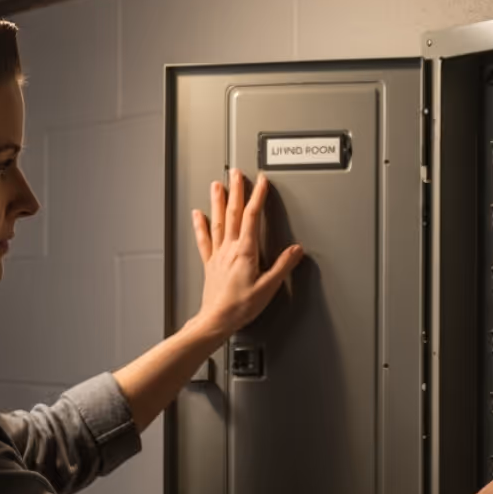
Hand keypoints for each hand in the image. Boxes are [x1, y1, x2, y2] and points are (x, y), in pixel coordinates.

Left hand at [189, 169, 303, 341]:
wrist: (216, 320)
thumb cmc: (240, 307)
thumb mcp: (269, 287)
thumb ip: (283, 266)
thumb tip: (295, 250)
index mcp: (245, 252)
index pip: (253, 217)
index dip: (258, 197)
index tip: (262, 182)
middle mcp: (229, 249)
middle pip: (233, 213)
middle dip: (237, 191)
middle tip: (237, 173)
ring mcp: (218, 255)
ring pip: (217, 221)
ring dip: (218, 201)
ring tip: (218, 185)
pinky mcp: (210, 263)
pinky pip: (204, 239)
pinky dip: (200, 225)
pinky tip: (197, 215)